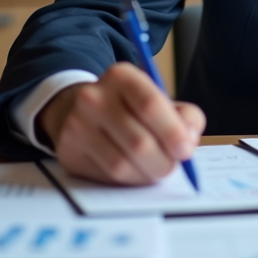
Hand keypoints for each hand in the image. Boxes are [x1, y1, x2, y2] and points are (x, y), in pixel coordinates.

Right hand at [39, 62, 206, 185]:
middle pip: (139, 142)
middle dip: (164, 162)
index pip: (150, 105)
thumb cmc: (131, 108)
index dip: (172, 132)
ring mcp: (77, 125)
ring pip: (122, 165)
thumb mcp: (160, 100)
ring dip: (147, 175)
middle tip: (173, 166)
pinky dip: (128, 181)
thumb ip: (185, 117)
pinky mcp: (69, 151)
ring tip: (155, 169)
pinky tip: (134, 171)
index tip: (186, 150)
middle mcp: (93, 97)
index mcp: (121, 77)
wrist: (80, 110)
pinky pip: (106, 177)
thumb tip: (189, 140)